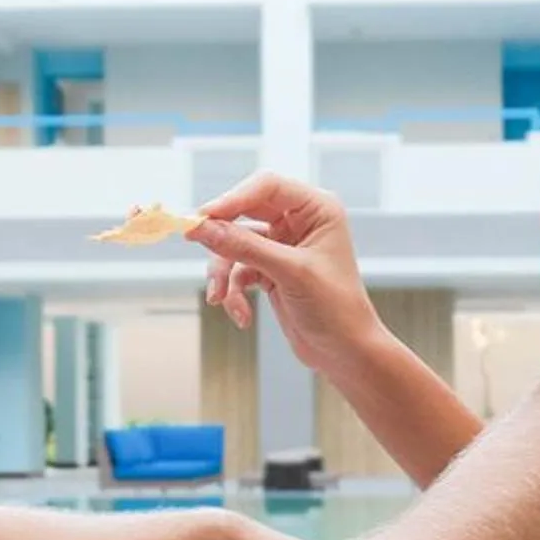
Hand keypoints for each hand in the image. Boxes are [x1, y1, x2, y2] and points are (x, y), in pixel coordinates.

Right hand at [188, 174, 381, 373]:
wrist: (345, 352)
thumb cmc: (336, 308)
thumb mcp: (289, 272)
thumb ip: (245, 247)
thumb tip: (203, 227)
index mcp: (317, 209)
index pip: (266, 186)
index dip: (232, 198)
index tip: (204, 217)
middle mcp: (299, 221)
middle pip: (244, 211)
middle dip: (222, 235)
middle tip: (193, 240)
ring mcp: (283, 245)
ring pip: (236, 243)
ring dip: (224, 272)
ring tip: (220, 298)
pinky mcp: (271, 269)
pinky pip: (239, 269)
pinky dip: (234, 291)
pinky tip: (241, 315)